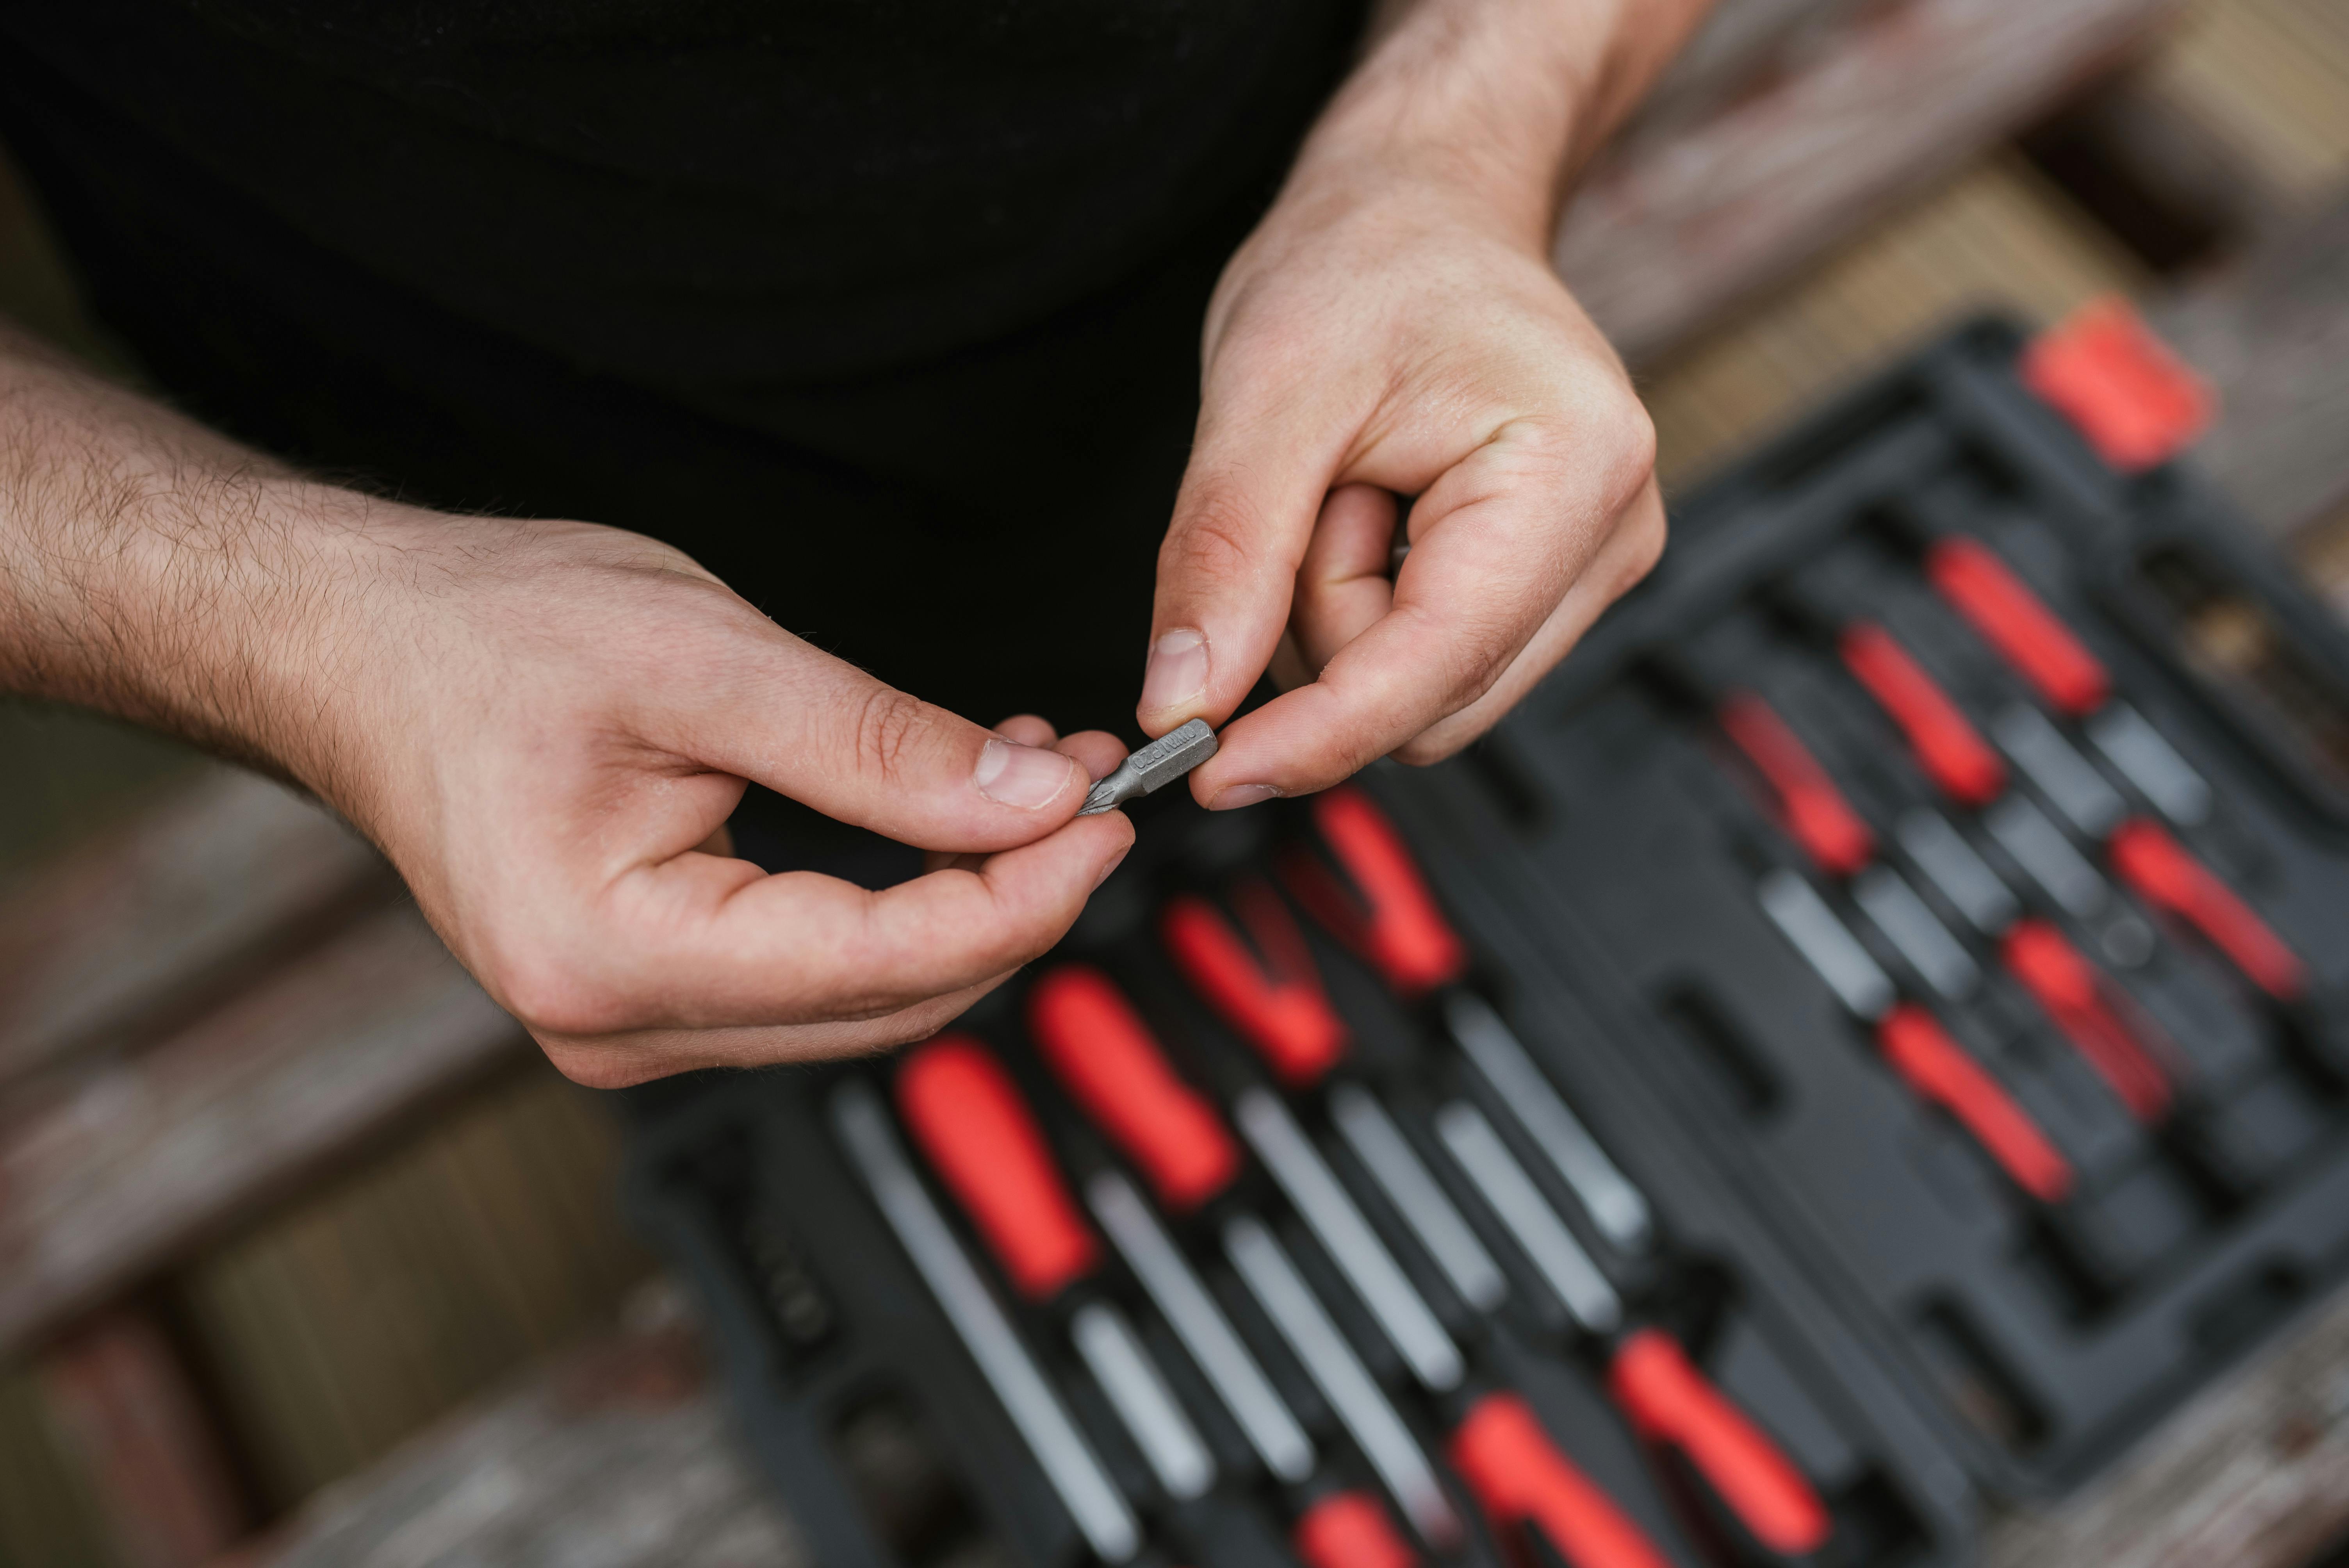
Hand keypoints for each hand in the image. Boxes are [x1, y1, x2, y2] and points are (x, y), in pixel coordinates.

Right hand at [319, 516, 1133, 1084]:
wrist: (351, 646)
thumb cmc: (483, 636)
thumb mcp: (698, 657)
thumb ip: (873, 743)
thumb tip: (1034, 801)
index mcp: (614, 959)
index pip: (889, 962)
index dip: (1027, 893)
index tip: (1113, 813)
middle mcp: (620, 1026)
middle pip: (893, 999)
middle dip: (1016, 896)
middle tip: (1098, 782)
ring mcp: (632, 1021)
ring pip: (870, 993)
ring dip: (971, 895)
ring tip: (1045, 777)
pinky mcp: (652, 988)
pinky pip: (819, 968)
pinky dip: (905, 894)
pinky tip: (954, 808)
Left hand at [1138, 0, 1692, 804]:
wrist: (1427, 206)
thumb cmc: (1369, 261)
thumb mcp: (1264, 394)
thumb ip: (1224, 557)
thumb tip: (1184, 701)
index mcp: (1574, 474)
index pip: (1435, 670)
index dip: (1317, 737)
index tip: (1210, 770)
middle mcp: (1611, 537)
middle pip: (1429, 702)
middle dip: (1326, 634)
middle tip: (1307, 499)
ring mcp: (1590, 568)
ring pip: (1421, 695)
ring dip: (1339, 616)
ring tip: (1343, 486)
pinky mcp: (1548, 585)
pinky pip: (1427, 662)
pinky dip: (1362, 608)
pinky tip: (1367, 512)